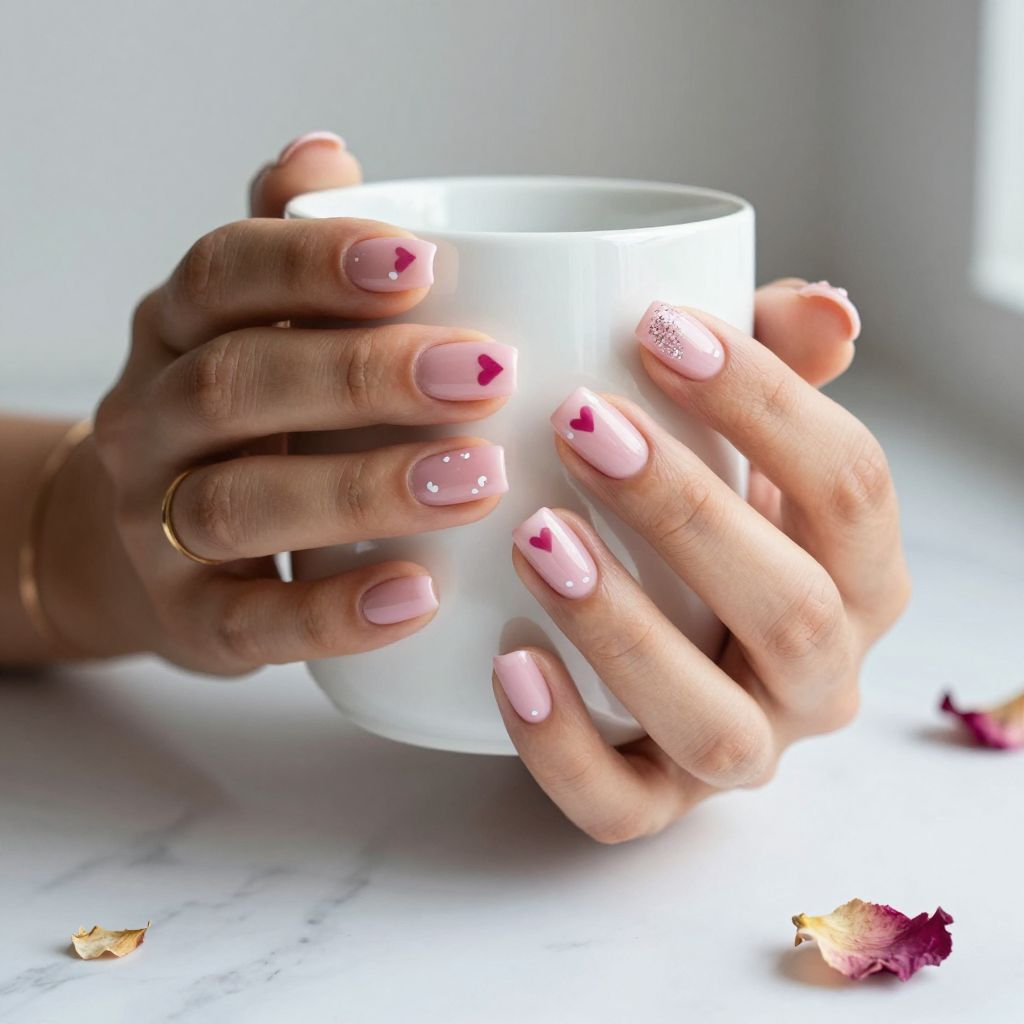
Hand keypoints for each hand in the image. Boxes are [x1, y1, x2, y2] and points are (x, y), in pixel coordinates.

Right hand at [47, 134, 514, 667]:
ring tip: (475, 479)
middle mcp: (153, 419)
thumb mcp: (255, 329)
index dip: (315, 263)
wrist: (153, 554)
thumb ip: (290, 246)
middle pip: (235, 383)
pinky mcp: (191, 618)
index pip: (224, 273)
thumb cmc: (243, 426)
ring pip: (239, 501)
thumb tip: (325, 150)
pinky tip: (419, 594)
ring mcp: (157, 524)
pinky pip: (253, 621)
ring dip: (363, 487)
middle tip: (480, 375)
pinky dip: (337, 611)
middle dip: (361, 375)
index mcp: (179, 331)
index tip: (422, 264)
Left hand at [492, 283, 909, 841]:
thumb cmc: (701, 522)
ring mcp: (743, 752)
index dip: (766, 402)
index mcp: (857, 574)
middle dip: (684, 510)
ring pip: (711, 723)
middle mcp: (819, 675)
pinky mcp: (658, 803)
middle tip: (579, 423)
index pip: (850, 487)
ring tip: (536, 537)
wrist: (657, 644)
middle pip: (789, 607)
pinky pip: (621, 806)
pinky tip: (504, 663)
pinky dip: (561, 744)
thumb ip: (778, 367)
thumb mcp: (741, 440)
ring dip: (624, 629)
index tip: (659, 326)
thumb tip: (823, 308)